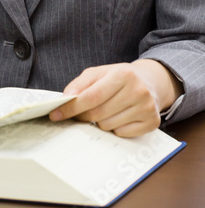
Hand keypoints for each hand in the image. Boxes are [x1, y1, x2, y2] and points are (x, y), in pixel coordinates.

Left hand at [51, 60, 180, 136]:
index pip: (91, 97)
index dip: (71, 107)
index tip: (56, 114)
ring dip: (99, 121)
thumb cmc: (117, 78)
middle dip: (82, 115)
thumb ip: (78, 85)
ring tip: (105, 110)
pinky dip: (114, 128)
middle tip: (80, 112)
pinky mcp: (152, 122)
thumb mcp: (97, 73)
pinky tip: (118, 116)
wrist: (149, 82)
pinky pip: (121, 133)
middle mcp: (138, 91)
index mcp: (123, 75)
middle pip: (97, 114)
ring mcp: (147, 108)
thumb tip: (65, 100)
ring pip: (107, 126)